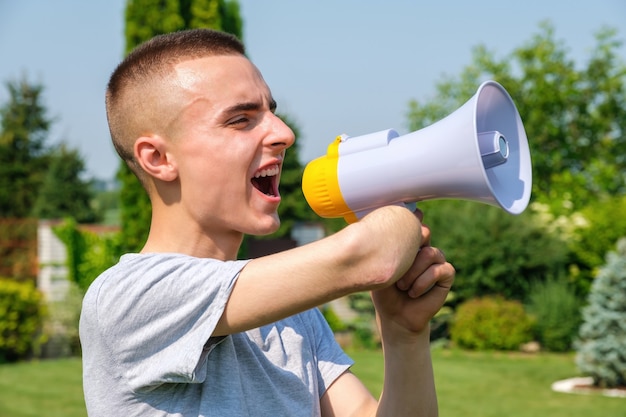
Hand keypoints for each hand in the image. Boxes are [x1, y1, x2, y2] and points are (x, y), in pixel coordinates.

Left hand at [371, 209, 454, 335]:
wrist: (395, 316)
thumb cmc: (384, 291)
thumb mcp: (380, 267)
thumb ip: (385, 248)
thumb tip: (384, 228)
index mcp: (408, 243)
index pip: (413, 223)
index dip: (412, 220)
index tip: (406, 222)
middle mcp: (423, 248)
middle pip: (424, 233)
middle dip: (410, 249)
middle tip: (398, 269)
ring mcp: (436, 260)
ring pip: (430, 253)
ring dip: (413, 272)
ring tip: (402, 286)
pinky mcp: (446, 274)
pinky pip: (439, 269)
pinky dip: (424, 281)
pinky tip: (414, 293)